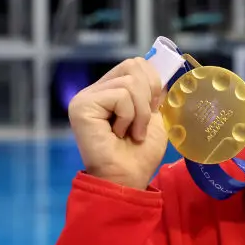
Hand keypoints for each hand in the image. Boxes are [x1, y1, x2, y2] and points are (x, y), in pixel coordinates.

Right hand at [68, 57, 167, 190]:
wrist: (128, 179)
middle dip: (148, 95)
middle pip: (133, 66)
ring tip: (131, 133)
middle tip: (142, 122)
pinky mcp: (81, 106)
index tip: (154, 108)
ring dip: (140, 113)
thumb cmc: (140, 154)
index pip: (135, 65)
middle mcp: (95, 91)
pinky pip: (120, 97)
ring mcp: (85, 97)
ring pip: (129, 83)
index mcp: (110, 91)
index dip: (153, 82)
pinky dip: (128, 117)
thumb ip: (154, 93)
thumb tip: (162, 70)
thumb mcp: (154, 117)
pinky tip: (118, 134)